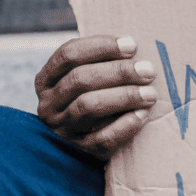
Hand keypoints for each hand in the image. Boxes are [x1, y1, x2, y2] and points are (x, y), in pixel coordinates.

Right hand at [35, 35, 156, 160]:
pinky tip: (143, 115)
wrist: (77, 151)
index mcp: (45, 80)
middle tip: (148, 70)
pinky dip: (125, 125)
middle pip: (81, 79)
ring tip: (150, 93)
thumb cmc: (87, 102)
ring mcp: (63, 129)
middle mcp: (49, 104)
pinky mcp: (81, 151)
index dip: (101, 46)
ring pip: (89, 106)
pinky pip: (103, 137)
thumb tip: (130, 45)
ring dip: (124, 96)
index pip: (69, 54)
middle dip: (118, 72)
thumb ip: (95, 64)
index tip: (131, 45)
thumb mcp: (80, 82)